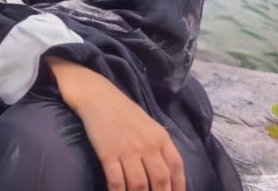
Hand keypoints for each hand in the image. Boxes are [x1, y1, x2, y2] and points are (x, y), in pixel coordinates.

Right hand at [46, 56, 184, 190]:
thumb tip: (167, 176)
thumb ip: (159, 148)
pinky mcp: (108, 153)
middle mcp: (147, 144)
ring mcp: (127, 149)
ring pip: (139, 186)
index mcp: (160, 137)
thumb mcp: (148, 126)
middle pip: (160, 180)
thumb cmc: (124, 112)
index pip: (176, 167)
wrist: (98, 96)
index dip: (179, 187)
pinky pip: (116, 183)